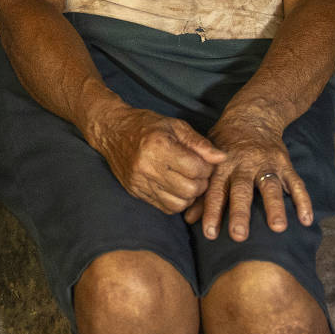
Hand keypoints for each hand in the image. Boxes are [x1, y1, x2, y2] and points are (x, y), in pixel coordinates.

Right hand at [88, 105, 223, 214]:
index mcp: (159, 146)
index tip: (206, 162)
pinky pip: (165, 208)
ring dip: (190, 195)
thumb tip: (222, 158)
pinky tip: (176, 188)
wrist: (112, 132)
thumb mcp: (176, 126)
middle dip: (201, 183)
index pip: (195, 168)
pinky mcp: (136, 192)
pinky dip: (176, 201)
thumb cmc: (147, 126)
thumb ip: (200, 143)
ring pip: (178, 203)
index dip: (207, 168)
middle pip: (189, 189)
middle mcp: (147, 166)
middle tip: (199, 173)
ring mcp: (140, 182)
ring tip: (188, 181)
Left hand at [189, 109, 312, 241]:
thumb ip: (202, 190)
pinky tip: (305, 220)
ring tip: (277, 228)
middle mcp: (245, 164)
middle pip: (242, 190)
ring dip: (274, 207)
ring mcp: (267, 163)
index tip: (210, 233)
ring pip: (270, 186)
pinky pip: (296, 183)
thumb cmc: (226, 142)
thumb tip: (188, 219)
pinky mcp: (285, 163)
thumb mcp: (210, 160)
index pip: (216, 190)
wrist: (253, 115)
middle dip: (240, 213)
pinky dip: (303, 201)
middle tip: (239, 235)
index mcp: (224, 164)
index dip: (212, 211)